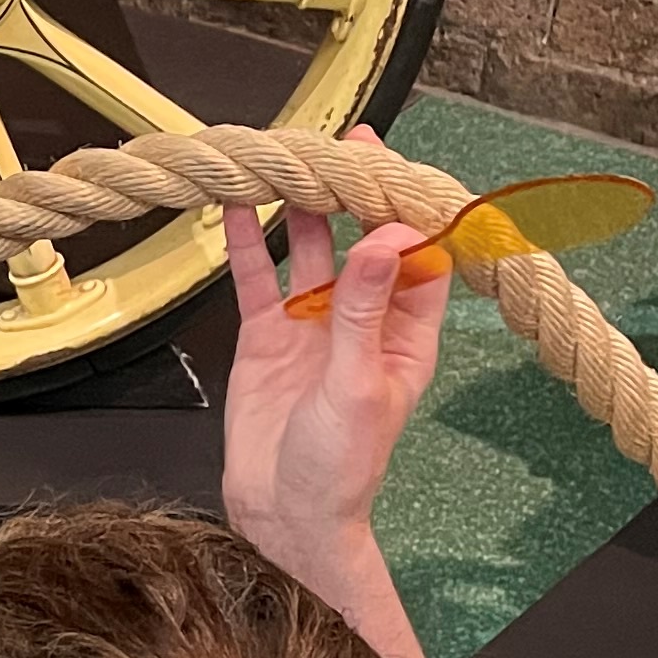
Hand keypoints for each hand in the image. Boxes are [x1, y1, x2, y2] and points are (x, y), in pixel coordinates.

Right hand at [220, 133, 446, 657]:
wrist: (283, 516)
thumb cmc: (340, 467)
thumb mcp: (357, 385)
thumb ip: (363, 308)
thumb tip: (386, 238)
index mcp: (406, 333)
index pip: (419, 255)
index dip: (410, 209)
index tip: (399, 166)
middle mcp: (362, 318)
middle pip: (363, 239)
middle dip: (356, 191)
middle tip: (347, 141)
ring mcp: (312, 322)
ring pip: (309, 248)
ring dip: (302, 205)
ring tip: (291, 156)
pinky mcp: (267, 334)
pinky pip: (258, 276)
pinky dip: (248, 240)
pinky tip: (238, 203)